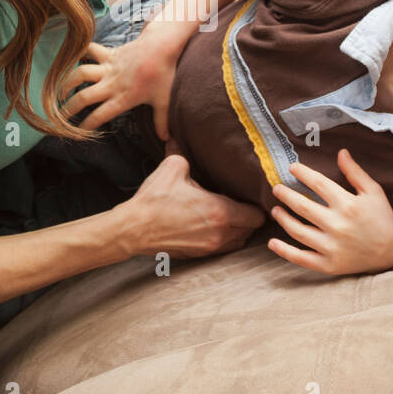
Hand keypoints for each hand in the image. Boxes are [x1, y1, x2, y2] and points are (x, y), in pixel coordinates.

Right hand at [58, 24, 183, 139]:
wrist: (162, 45)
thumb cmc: (164, 73)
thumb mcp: (164, 101)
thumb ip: (162, 121)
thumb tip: (166, 139)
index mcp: (123, 98)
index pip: (100, 116)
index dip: (86, 126)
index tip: (78, 132)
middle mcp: (111, 84)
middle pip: (83, 97)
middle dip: (69, 109)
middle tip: (60, 117)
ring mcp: (108, 68)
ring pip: (80, 73)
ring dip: (67, 82)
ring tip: (60, 91)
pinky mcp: (109, 54)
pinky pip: (90, 50)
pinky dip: (81, 52)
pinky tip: (73, 58)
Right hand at [120, 154, 264, 259]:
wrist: (133, 230)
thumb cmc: (154, 201)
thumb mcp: (172, 168)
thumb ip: (183, 153)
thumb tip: (179, 138)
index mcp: (221, 212)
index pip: (257, 215)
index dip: (259, 205)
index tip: (254, 195)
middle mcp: (220, 234)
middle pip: (251, 230)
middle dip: (251, 218)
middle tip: (245, 203)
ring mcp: (209, 249)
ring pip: (238, 242)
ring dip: (239, 230)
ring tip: (232, 215)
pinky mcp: (198, 256)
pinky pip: (222, 249)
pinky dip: (224, 238)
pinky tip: (214, 225)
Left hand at [267, 149, 392, 274]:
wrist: (392, 253)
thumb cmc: (382, 218)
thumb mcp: (374, 192)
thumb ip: (355, 172)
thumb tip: (341, 152)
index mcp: (348, 205)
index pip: (318, 184)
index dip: (302, 173)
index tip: (291, 167)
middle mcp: (338, 226)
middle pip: (303, 206)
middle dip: (286, 195)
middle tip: (276, 188)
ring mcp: (332, 247)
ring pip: (298, 231)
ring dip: (283, 219)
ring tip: (275, 210)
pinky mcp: (329, 264)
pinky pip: (301, 258)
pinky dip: (284, 251)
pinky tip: (272, 242)